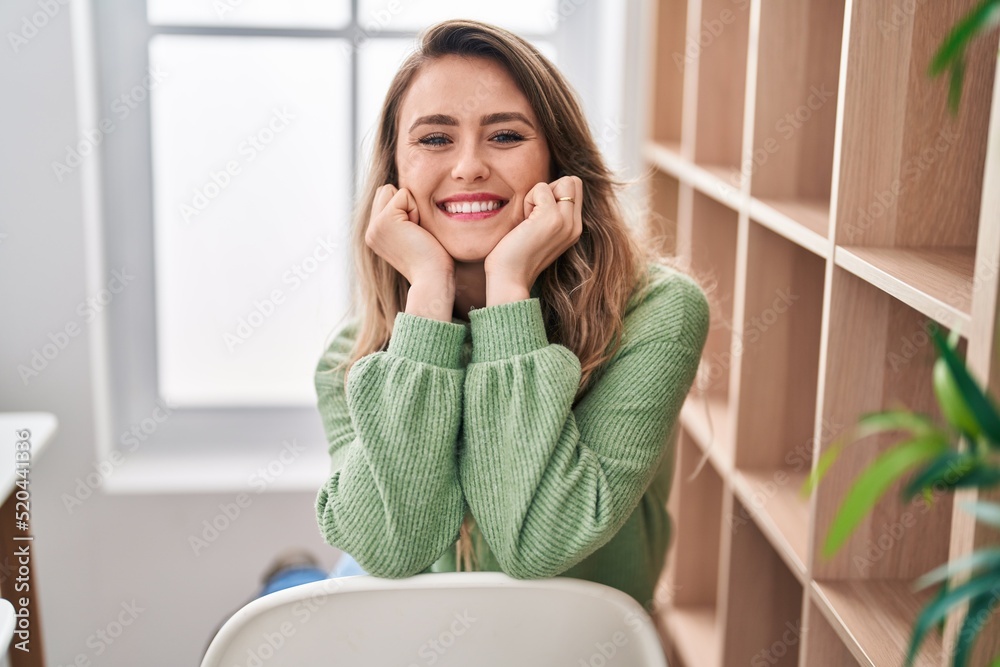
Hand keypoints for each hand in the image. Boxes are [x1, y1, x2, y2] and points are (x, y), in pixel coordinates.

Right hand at [364, 184, 454, 284]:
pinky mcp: (384, 221)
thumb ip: (401, 218)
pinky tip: (417, 230)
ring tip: (415, 231)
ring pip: (391, 190)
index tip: (413, 234)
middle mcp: (370, 231)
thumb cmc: (432, 260)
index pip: (384, 198)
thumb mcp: (410, 236)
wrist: (432, 278)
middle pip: (385, 191)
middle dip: (405, 204)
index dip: (405, 208)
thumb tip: (403, 194)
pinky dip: (415, 209)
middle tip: (415, 231)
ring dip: (410, 206)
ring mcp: (374, 226)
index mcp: (375, 235)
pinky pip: (403, 194)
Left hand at [484, 175, 582, 290]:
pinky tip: (523, 222)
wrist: (509, 279)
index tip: (536, 215)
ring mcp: (566, 222)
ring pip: (563, 181)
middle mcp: (575, 226)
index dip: (553, 193)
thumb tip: (544, 189)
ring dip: (538, 195)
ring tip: (528, 220)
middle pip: (573, 182)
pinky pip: (541, 188)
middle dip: (549, 189)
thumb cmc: (514, 256)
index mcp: (573, 230)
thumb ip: (549, 214)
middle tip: (532, 214)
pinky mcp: (552, 218)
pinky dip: (528, 199)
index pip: (575, 190)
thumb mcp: (539, 232)